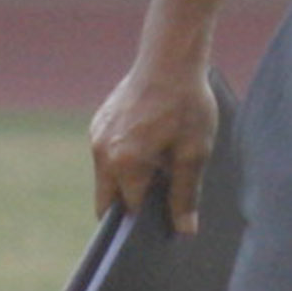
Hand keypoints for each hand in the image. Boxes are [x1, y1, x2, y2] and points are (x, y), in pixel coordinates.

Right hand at [90, 56, 219, 232]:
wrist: (169, 58)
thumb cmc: (187, 104)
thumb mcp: (195, 153)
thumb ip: (185, 194)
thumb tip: (184, 231)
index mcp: (125, 164)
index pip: (129, 210)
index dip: (146, 224)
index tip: (161, 233)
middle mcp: (103, 153)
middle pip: (108, 199)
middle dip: (129, 209)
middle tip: (157, 214)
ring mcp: (97, 136)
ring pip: (107, 177)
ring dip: (127, 183)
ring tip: (160, 178)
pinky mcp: (100, 122)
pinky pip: (107, 154)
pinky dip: (124, 162)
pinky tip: (152, 153)